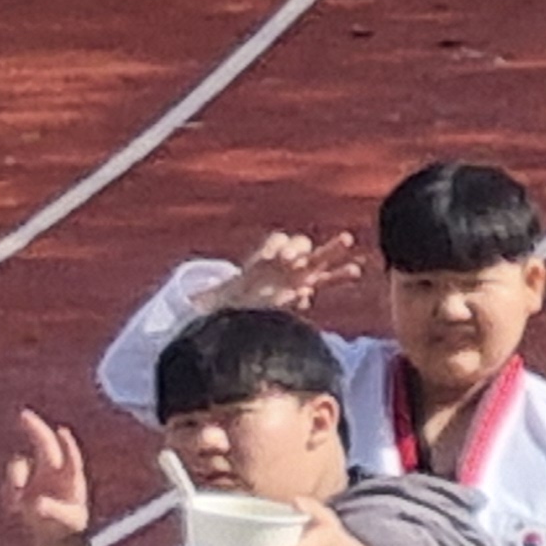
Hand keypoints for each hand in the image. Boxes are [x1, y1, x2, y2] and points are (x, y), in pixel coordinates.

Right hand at [6, 409, 91, 540]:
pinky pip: (9, 484)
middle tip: (23, 414)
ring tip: (16, 498)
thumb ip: (53, 512)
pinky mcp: (20, 486)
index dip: (67, 445)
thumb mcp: (66, 522)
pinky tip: (15, 509)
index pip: (70, 457)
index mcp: (71, 476)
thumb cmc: (68, 524)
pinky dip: (9, 493)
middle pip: (44, 444)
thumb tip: (35, 504)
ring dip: (15, 475)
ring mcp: (35, 475)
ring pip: (21, 463)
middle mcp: (54, 470)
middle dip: (34, 428)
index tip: (62, 432)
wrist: (55, 532)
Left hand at [197, 228, 362, 315]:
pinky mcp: (306, 284)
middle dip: (306, 246)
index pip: (277, 243)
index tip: (282, 256)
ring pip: (318, 260)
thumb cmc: (232, 294)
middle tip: (313, 243)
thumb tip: (189, 302)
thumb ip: (207, 296)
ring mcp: (297, 271)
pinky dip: (340, 274)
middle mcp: (281, 261)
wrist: (246, 296)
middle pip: (298, 246)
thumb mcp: (217, 295)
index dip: (281, 248)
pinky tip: (357, 270)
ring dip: (332, 252)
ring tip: (348, 243)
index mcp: (263, 256)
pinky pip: (327, 278)